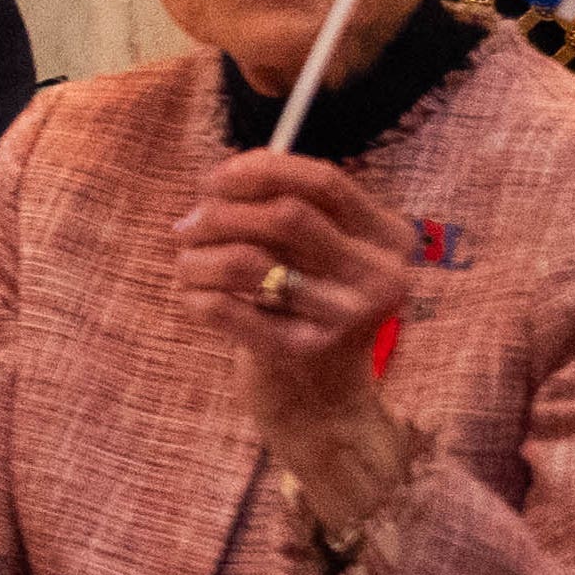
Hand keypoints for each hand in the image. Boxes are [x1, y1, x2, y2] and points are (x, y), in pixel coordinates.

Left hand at [176, 147, 420, 529]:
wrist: (323, 404)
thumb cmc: (304, 309)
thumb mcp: (312, 255)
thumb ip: (280, 210)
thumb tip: (217, 183)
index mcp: (388, 239)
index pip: (324, 181)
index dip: (260, 170)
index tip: (213, 180)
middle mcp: (381, 276)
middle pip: (283, 216)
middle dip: (219, 214)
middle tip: (186, 228)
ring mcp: (346, 317)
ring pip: (245, 259)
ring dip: (196, 257)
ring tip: (187, 267)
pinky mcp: (302, 353)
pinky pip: (223, 306)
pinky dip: (194, 296)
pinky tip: (195, 300)